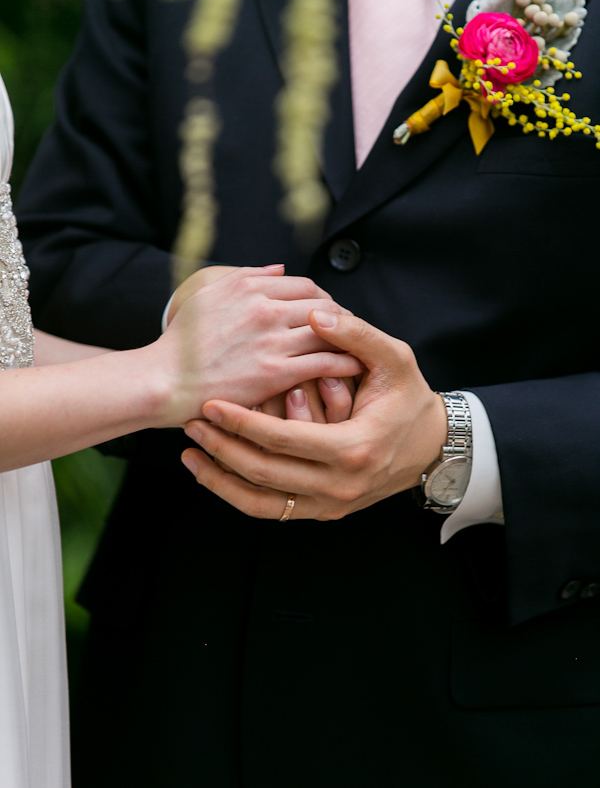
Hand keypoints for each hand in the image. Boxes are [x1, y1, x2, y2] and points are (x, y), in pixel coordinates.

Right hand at [155, 266, 362, 426]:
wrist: (163, 380)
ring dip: (349, 339)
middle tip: (351, 331)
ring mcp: (271, 341)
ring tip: (358, 349)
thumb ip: (246, 277)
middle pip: (323, 305)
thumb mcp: (207, 296)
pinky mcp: (276, 373)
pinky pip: (325, 362)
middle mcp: (264, 309)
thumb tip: (280, 268)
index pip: (305, 286)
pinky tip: (354, 368)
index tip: (330, 312)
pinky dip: (345, 362)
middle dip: (341, 317)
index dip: (323, 299)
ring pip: (328, 331)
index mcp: (249, 287)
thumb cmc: (182, 341)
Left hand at [181, 310, 446, 519]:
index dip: (242, 421)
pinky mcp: (324, 511)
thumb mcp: (394, 360)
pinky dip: (239, 495)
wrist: (432, 446)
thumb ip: (355, 335)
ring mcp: (331, 504)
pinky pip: (273, 511)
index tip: (210, 403)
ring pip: (262, 502)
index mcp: (354, 448)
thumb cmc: (411, 398)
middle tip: (191, 424)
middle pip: (264, 473)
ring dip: (221, 479)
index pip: (282, 439)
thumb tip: (315, 313)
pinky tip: (215, 475)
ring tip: (192, 454)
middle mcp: (340, 484)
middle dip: (222, 448)